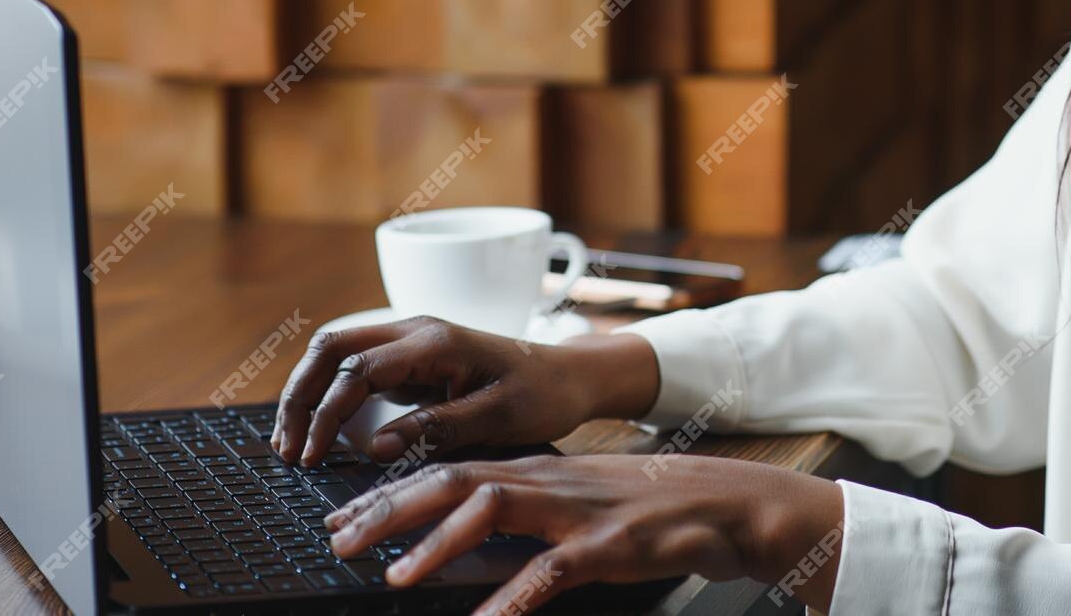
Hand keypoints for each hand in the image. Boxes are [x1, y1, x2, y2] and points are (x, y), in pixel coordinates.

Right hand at [272, 317, 660, 465]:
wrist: (571, 377)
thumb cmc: (544, 393)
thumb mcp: (498, 417)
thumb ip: (438, 428)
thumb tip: (379, 446)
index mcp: (435, 341)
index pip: (357, 368)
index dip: (326, 412)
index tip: (311, 456)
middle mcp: (416, 331)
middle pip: (333, 348)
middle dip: (301, 394)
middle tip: (288, 448)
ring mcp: (412, 343)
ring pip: (339, 353)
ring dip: (310, 393)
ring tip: (293, 443)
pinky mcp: (413, 360)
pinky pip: (357, 368)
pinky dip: (330, 394)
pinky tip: (320, 429)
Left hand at [323, 453, 846, 614]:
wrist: (729, 504)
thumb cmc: (652, 514)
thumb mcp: (576, 511)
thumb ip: (521, 524)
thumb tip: (455, 551)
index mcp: (538, 472)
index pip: (449, 471)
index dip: (391, 494)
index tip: (342, 519)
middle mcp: (549, 480)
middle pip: (455, 479)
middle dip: (391, 508)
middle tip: (341, 540)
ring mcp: (577, 509)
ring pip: (492, 506)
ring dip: (437, 541)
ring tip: (395, 577)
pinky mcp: (608, 543)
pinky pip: (549, 571)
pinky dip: (511, 599)